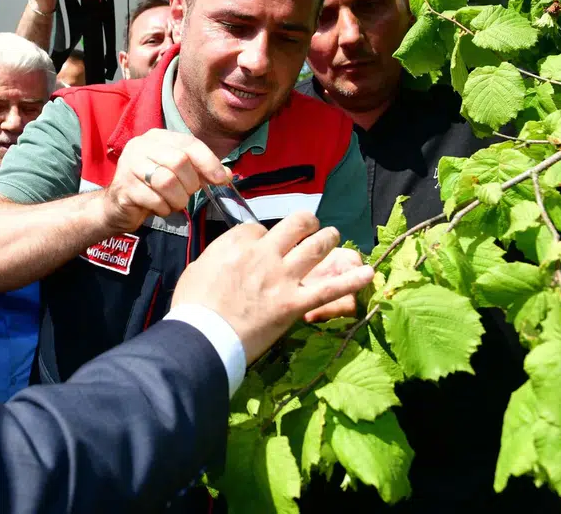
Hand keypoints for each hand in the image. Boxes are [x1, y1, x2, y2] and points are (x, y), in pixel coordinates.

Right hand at [99, 130, 229, 233]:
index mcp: (157, 137)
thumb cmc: (151, 187)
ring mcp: (129, 166)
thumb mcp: (177, 175)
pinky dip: (164, 209)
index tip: (222, 179)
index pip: (189, 143)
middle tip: (187, 193)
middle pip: (179, 161)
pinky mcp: (124, 188)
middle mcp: (141, 146)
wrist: (117, 206)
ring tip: (174, 202)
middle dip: (190, 183)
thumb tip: (227, 175)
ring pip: (167, 181)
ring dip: (178, 199)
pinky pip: (154, 200)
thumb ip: (200, 171)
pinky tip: (160, 208)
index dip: (209, 162)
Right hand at [172, 211, 374, 360]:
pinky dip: (351, 280)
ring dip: (328, 239)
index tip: (262, 247)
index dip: (263, 237)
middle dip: (305, 223)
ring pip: (316, 248)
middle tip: (309, 227)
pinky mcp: (295, 304)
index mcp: (236, 243)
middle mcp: (263, 253)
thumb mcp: (198, 268)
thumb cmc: (192, 306)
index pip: (258, 228)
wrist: (203, 337)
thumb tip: (228, 258)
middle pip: (295, 225)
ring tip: (334, 237)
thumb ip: (218, 257)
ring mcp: (282, 277)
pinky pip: (330, 289)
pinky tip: (369, 272)